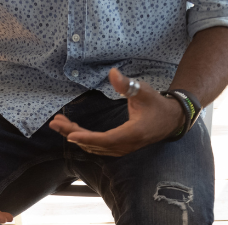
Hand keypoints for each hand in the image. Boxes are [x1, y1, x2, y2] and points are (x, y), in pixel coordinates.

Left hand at [49, 68, 185, 156]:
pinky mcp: (120, 148)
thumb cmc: (157, 104)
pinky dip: (84, 140)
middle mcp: (126, 145)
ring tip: (59, 124)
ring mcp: (123, 149)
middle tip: (55, 122)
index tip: (70, 134)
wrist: (171, 120)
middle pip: (95, 143)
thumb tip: (112, 73)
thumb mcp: (144, 91)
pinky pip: (99, 147)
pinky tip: (73, 132)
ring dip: (76, 136)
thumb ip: (127, 84)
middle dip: (73, 133)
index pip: (106, 139)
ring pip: (95, 146)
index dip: (87, 138)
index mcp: (132, 133)